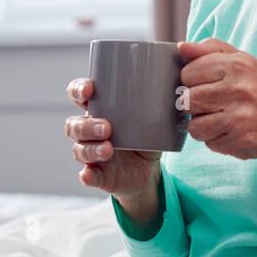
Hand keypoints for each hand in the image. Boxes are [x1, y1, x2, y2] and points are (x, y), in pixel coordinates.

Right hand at [64, 78, 160, 208]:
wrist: (149, 171)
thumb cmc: (148, 136)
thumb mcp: (156, 117)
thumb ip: (163, 100)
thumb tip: (182, 81)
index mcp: (101, 110)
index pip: (79, 95)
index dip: (78, 90)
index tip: (88, 90)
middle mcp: (90, 131)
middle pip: (74, 125)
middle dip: (86, 124)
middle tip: (107, 127)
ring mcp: (92, 154)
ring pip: (79, 149)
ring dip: (90, 148)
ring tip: (108, 149)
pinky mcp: (97, 175)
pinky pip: (87, 175)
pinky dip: (87, 175)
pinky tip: (89, 174)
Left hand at [177, 38, 256, 166]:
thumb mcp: (248, 62)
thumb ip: (213, 51)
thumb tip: (182, 47)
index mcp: (238, 65)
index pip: (188, 72)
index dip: (192, 81)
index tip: (205, 85)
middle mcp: (239, 89)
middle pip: (188, 100)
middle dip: (196, 105)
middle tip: (212, 105)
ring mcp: (239, 117)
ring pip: (194, 125)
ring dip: (204, 126)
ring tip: (221, 120)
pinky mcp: (240, 140)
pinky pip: (209, 143)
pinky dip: (217, 140)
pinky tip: (233, 132)